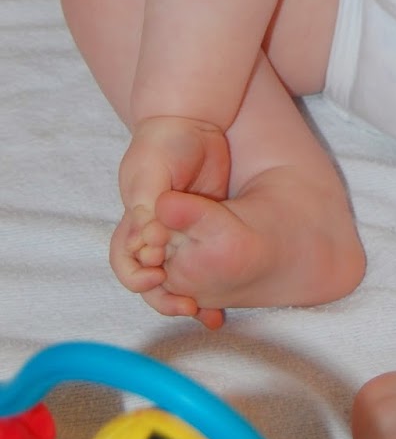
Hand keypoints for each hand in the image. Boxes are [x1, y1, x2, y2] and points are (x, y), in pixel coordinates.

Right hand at [110, 116, 229, 326]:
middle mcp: (154, 234)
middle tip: (191, 309)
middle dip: (169, 300)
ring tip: (212, 318)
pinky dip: (213, 284)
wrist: (195, 121)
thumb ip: (147, 205)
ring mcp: (180, 232)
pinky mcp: (206, 227)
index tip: (160, 277)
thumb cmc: (164, 144)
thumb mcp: (151, 172)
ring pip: (181, 277)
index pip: (128, 265)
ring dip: (192, 299)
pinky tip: (225, 302)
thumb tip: (147, 240)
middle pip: (154, 280)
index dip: (139, 278)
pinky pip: (206, 263)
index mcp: (135, 224)